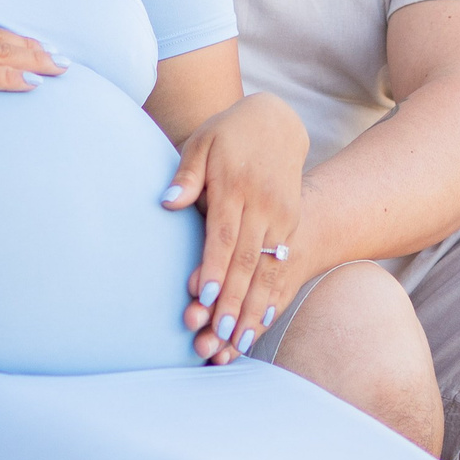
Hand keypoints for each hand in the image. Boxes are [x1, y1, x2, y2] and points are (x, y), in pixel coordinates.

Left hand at [166, 93, 310, 365]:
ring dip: (253, 304)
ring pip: (268, 267)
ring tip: (240, 339)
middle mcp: (264, 204)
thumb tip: (167, 202)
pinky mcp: (292, 221)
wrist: (277, 120)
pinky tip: (261, 319)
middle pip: (248, 259)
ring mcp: (283, 215)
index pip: (224, 234)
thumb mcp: (202, 142)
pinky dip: (271, 293)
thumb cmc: (228, 133)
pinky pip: (281, 264)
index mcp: (237, 185)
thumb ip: (187, 176)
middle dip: (234, 299)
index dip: (215, 267)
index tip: (205, 297)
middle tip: (220, 333)